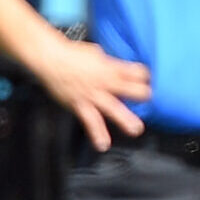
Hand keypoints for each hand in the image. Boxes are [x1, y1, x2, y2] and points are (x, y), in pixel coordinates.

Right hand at [29, 37, 150, 151]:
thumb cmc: (72, 53)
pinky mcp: (80, 105)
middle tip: (150, 101)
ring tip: (136, 130)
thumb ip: (109, 63)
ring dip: (125, 119)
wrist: (50, 59)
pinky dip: (96, 133)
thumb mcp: (96, 53)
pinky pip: (90, 121)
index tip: (148, 81)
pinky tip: (103, 145)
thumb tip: (117, 67)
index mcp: (111, 68)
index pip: (136, 72)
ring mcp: (93, 95)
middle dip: (143, 95)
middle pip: (131, 89)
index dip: (144, 76)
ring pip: (113, 108)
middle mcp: (105, 82)